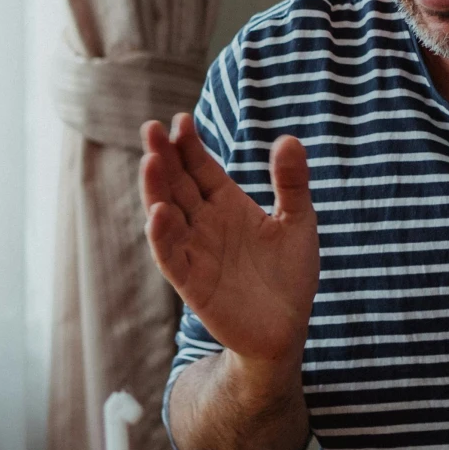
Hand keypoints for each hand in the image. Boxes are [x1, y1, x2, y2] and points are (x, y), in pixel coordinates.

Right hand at [140, 114, 317, 364]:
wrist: (286, 329)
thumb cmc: (290, 275)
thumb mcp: (298, 222)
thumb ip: (291, 183)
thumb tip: (288, 138)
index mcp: (226, 204)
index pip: (199, 167)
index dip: (188, 145)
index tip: (181, 120)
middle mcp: (204, 223)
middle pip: (177, 184)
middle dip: (163, 157)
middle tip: (151, 128)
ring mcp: (195, 251)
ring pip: (166, 215)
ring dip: (155, 189)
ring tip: (150, 161)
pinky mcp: (191, 282)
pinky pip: (170, 256)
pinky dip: (161, 236)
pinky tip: (158, 213)